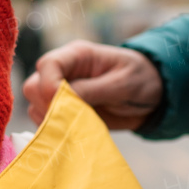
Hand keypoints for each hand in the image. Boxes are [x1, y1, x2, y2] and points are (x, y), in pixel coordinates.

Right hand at [23, 39, 162, 128]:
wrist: (155, 97)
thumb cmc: (143, 81)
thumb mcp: (123, 83)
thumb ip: (92, 90)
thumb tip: (62, 101)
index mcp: (78, 55)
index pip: (48, 65)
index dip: (49, 86)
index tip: (64, 106)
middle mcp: (65, 72)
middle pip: (33, 86)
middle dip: (48, 106)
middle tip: (72, 120)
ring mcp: (62, 92)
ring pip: (35, 106)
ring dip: (52, 121)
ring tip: (78, 127)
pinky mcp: (65, 111)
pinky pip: (46, 122)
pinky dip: (56, 130)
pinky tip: (75, 133)